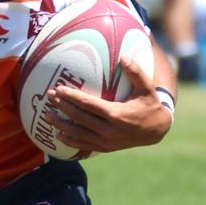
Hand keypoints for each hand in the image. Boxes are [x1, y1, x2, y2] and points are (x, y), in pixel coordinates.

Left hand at [43, 56, 172, 154]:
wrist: (158, 130)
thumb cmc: (150, 104)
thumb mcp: (147, 88)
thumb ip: (136, 71)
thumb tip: (124, 56)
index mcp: (116, 114)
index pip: (88, 104)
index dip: (72, 97)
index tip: (58, 89)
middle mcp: (109, 130)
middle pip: (79, 118)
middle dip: (62, 107)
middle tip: (49, 96)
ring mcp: (106, 142)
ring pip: (78, 134)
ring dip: (61, 125)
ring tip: (46, 115)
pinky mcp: (106, 148)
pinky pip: (84, 146)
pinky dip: (70, 141)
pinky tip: (58, 135)